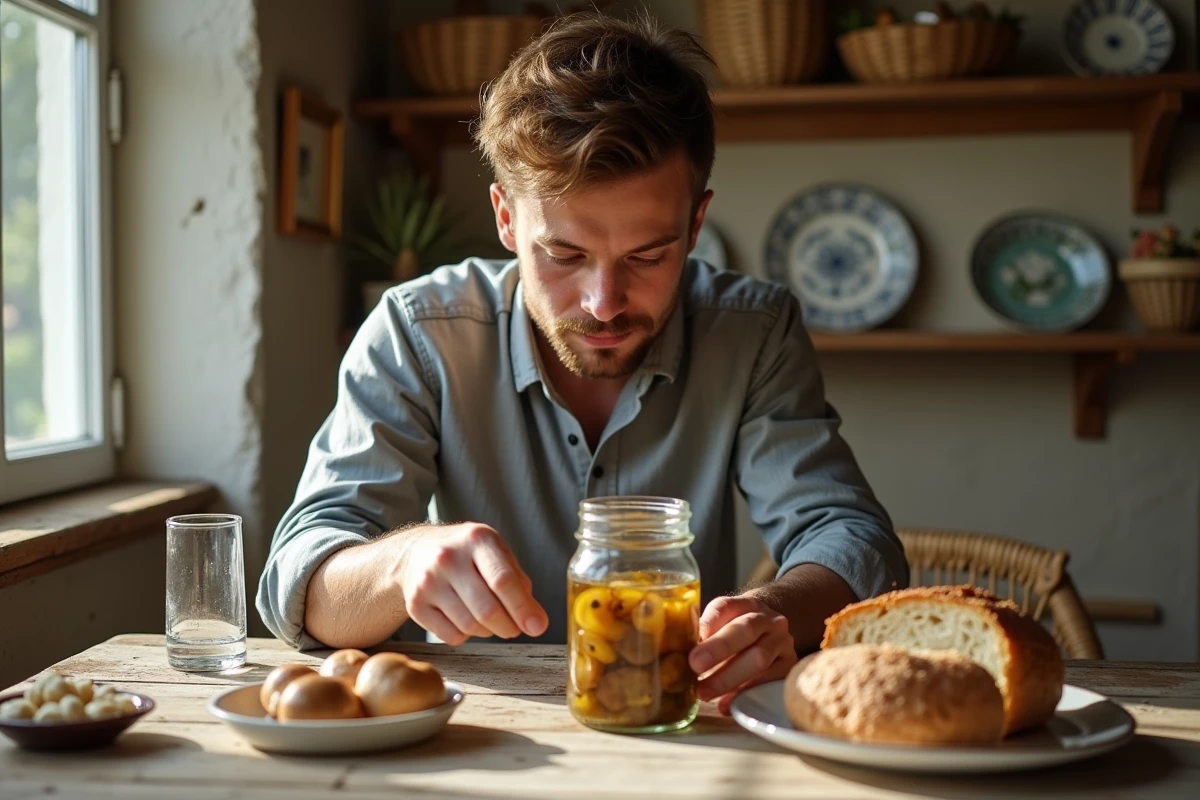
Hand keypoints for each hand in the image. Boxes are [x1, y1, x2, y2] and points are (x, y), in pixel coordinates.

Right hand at [394, 523, 548, 644]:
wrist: (416, 551)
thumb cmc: (467, 555)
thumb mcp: (496, 554)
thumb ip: (520, 584)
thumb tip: (536, 622)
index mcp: (476, 539)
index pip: (503, 580)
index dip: (523, 608)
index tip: (538, 627)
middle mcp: (448, 557)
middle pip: (487, 609)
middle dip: (508, 627)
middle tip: (514, 628)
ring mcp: (428, 581)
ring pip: (470, 626)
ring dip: (488, 631)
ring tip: (488, 618)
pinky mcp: (415, 604)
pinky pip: (451, 637)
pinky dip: (465, 636)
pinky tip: (464, 618)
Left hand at [688, 595, 796, 714]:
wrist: (772, 635)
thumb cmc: (737, 634)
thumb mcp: (721, 627)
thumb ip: (704, 635)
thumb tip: (678, 654)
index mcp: (745, 604)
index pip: (725, 607)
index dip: (709, 622)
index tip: (692, 639)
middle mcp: (768, 619)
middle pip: (744, 630)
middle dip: (718, 648)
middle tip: (694, 665)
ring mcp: (782, 642)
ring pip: (759, 657)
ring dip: (729, 677)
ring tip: (704, 692)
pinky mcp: (789, 666)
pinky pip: (770, 680)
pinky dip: (746, 693)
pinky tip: (726, 704)